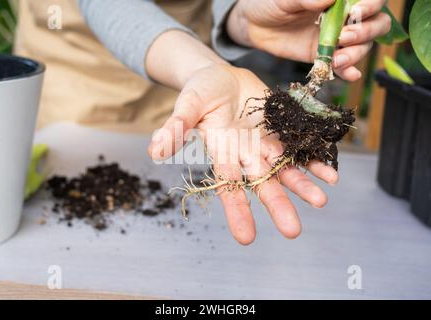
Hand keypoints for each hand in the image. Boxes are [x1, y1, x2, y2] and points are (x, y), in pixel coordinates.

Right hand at [148, 64, 337, 244]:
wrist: (223, 77)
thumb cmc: (201, 93)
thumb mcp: (187, 105)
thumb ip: (175, 127)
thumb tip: (154, 151)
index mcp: (222, 153)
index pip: (229, 186)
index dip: (237, 210)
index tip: (246, 237)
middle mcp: (246, 155)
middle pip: (263, 184)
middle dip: (278, 205)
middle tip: (293, 231)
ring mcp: (266, 143)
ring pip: (286, 169)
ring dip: (303, 185)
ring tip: (321, 201)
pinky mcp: (281, 129)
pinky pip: (300, 147)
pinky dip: (314, 159)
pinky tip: (330, 173)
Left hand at [227, 0, 390, 80]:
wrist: (254, 24)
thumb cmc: (272, 2)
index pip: (372, 0)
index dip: (372, 4)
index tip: (356, 10)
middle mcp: (345, 17)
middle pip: (376, 24)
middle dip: (366, 31)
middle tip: (345, 36)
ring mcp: (337, 38)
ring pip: (363, 46)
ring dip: (356, 53)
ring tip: (338, 58)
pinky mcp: (325, 56)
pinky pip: (343, 65)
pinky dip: (349, 71)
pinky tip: (350, 75)